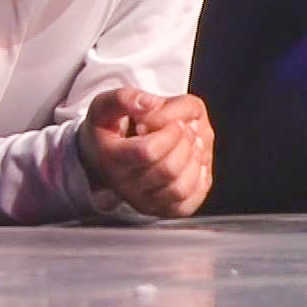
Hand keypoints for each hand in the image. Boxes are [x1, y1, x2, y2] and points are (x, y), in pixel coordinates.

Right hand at [77, 88, 213, 217]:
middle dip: (185, 141)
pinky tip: (193, 160)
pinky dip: (199, 178)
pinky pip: (189, 202)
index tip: (172, 121)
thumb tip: (151, 104)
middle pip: (168, 169)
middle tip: (183, 128)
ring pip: (180, 188)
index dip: (168, 132)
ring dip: (194, 158)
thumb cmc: (111, 129)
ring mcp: (145, 201)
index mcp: (110, 159)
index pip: (148, 152)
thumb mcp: (108, 105)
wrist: (107, 156)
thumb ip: (125, 98)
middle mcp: (125, 186)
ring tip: (190, 142)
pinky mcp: (165, 209)